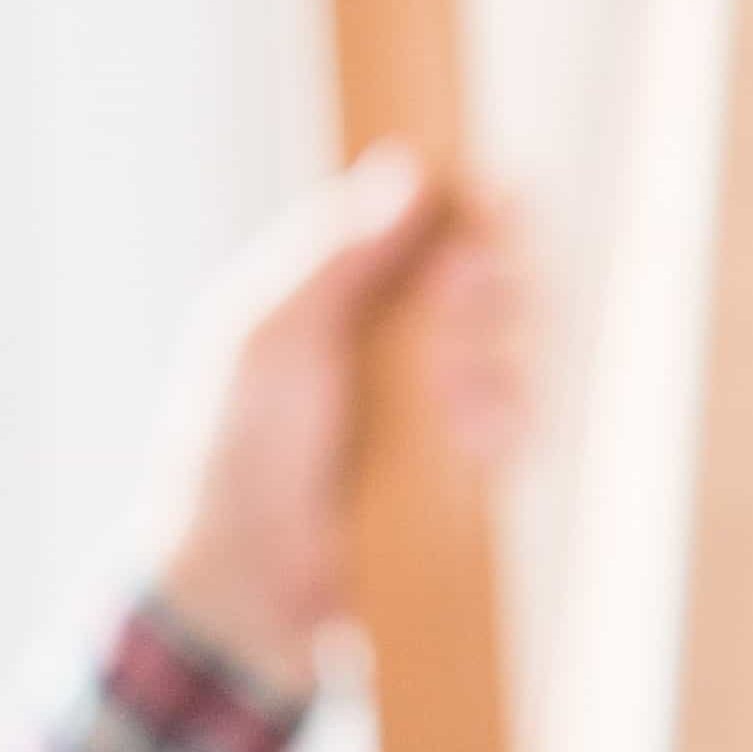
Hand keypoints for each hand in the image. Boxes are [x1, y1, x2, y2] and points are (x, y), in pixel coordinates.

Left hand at [147, 145, 528, 688]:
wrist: (244, 583)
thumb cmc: (230, 452)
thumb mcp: (265, 335)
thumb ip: (335, 254)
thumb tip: (409, 169)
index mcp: (346, 293)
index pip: (438, 226)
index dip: (478, 215)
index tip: (496, 211)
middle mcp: (402, 342)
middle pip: (494, 284)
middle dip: (487, 299)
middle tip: (453, 323)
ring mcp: (437, 412)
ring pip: (518, 356)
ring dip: (494, 372)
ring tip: (452, 411)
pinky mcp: (465, 477)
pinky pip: (522, 433)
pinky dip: (507, 430)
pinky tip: (474, 448)